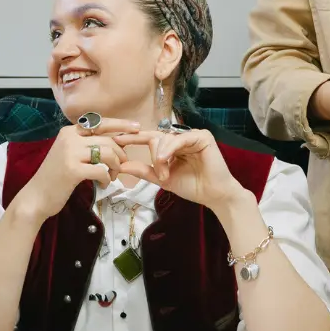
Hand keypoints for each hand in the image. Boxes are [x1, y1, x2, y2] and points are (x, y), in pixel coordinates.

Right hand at [13, 119, 139, 223]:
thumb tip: (117, 142)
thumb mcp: (70, 154)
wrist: (36, 197)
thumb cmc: (56, 177)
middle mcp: (70, 138)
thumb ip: (88, 146)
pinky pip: (101, 170)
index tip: (137, 129)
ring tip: (111, 177)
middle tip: (119, 168)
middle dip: (120, 155)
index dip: (121, 125)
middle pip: (108, 140)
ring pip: (107, 153)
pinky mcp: (72, 170)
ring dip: (115, 167)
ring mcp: (70, 153)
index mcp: (70, 131)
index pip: (100, 123)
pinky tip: (102, 185)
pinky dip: (107, 179)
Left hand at [118, 128, 244, 210]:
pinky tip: (166, 160)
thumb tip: (121, 166)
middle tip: (161, 176)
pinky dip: (170, 149)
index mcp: (172, 146)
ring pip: (165, 138)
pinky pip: (179, 138)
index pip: (149, 138)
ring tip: (166, 174)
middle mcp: (181, 138)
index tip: (115, 140)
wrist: (213, 195)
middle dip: (153, 157)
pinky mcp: (202, 136)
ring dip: (161, 157)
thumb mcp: (162, 179)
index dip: (132, 138)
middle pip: (155, 138)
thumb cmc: (192, 186)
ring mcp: (192, 135)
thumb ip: (144, 171)